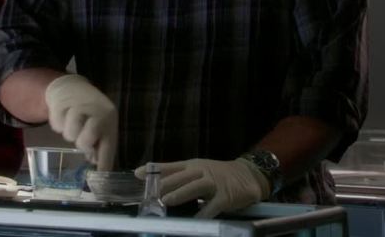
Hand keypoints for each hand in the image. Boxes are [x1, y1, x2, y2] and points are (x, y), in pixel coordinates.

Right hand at [45, 74, 116, 169]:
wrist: (73, 88)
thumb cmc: (90, 112)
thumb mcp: (100, 124)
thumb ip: (100, 143)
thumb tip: (96, 163)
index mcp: (110, 120)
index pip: (108, 146)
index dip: (103, 164)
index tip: (99, 182)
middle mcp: (97, 112)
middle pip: (86, 140)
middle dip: (82, 144)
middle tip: (81, 139)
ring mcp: (79, 106)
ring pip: (69, 134)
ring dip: (69, 133)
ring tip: (73, 125)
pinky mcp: (62, 104)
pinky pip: (57, 125)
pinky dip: (59, 125)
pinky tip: (64, 116)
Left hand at [135, 158, 268, 218]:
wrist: (246, 175)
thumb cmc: (216, 174)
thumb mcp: (196, 169)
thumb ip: (174, 173)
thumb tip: (145, 174)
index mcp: (193, 165)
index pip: (171, 166)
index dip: (155, 170)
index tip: (138, 174)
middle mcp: (202, 171)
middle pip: (182, 176)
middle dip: (166, 184)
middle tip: (152, 194)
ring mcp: (214, 183)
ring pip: (196, 187)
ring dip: (181, 193)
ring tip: (166, 201)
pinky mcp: (225, 197)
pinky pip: (213, 206)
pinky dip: (203, 213)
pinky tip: (195, 220)